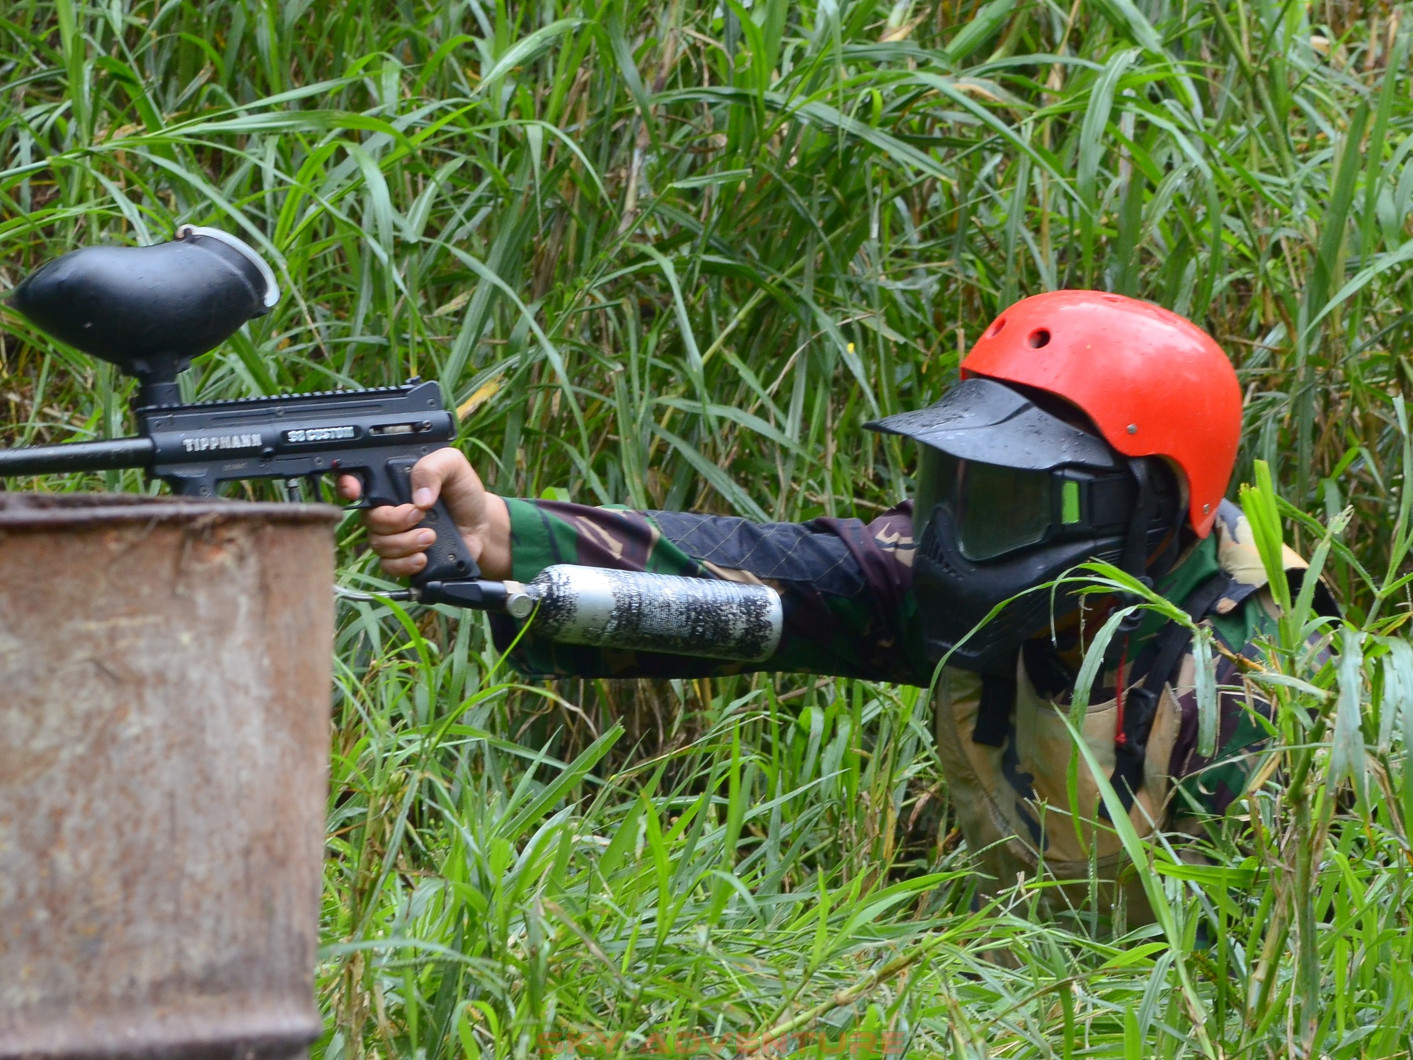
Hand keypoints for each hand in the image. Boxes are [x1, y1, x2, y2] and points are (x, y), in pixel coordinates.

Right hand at [336, 448, 511, 580]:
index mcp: (392, 483)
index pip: (357, 481)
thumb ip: (433, 468)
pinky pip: (389, 566)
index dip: (347, 485)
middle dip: (394, 520)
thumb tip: (419, 497)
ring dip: (405, 543)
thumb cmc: (464, 494)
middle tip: (420, 516)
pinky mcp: (403, 558)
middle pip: (369, 519)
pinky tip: (423, 558)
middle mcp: (387, 509)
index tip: (354, 490)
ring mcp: (393, 535)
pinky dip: (405, 564)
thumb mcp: (454, 466)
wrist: (482, 526)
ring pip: (379, 544)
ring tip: (431, 537)